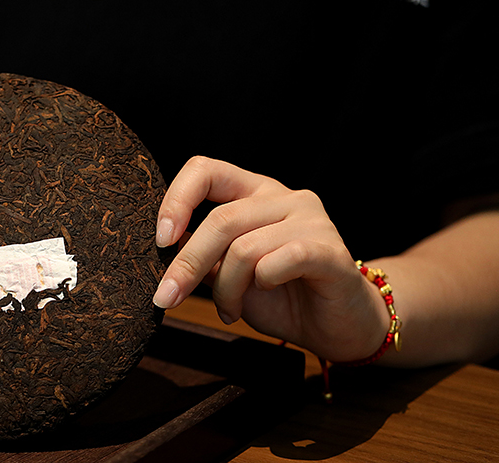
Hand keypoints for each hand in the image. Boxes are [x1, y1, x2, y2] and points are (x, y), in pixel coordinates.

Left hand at [152, 156, 387, 361]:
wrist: (338, 327)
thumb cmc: (282, 297)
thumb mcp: (228, 273)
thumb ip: (202, 254)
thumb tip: (161, 245)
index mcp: (254, 192)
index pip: (206, 170)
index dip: (176, 200)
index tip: (161, 240)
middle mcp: (283, 197)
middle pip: (221, 219)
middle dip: (188, 263)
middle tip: (167, 297)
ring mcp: (311, 220)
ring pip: (245, 247)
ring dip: (226, 288)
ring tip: (229, 310)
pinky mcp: (331, 251)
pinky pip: (280, 260)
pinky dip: (262, 283)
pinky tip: (265, 294)